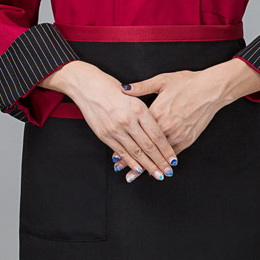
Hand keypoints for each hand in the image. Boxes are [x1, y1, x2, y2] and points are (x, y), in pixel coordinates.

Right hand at [41, 61, 176, 180]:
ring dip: (148, 166)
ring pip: (136, 152)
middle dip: (160, 162)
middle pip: (149, 146)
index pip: (157, 135)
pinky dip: (131, 162)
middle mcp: (128, 120)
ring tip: (157, 174)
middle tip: (168, 171)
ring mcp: (116, 129)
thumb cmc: (109, 86)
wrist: (86, 85)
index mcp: (138, 108)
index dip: (166, 150)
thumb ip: (143, 112)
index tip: (173, 159)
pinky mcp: (104, 134)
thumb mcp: (132, 95)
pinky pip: (121, 152)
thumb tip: (157, 129)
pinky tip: (138, 169)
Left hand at [116, 69, 225, 181]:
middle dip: (132, 159)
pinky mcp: (188, 138)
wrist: (210, 89)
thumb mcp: (161, 81)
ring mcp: (178, 134)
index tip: (115, 154)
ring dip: (146, 165)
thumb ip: (141, 87)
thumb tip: (124, 89)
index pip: (136, 132)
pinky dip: (164, 162)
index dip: (125, 143)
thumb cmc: (186, 83)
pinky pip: (174, 153)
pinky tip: (157, 169)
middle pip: (146, 146)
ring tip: (134, 175)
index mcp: (156, 112)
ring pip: (159, 154)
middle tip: (119, 169)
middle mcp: (166, 126)